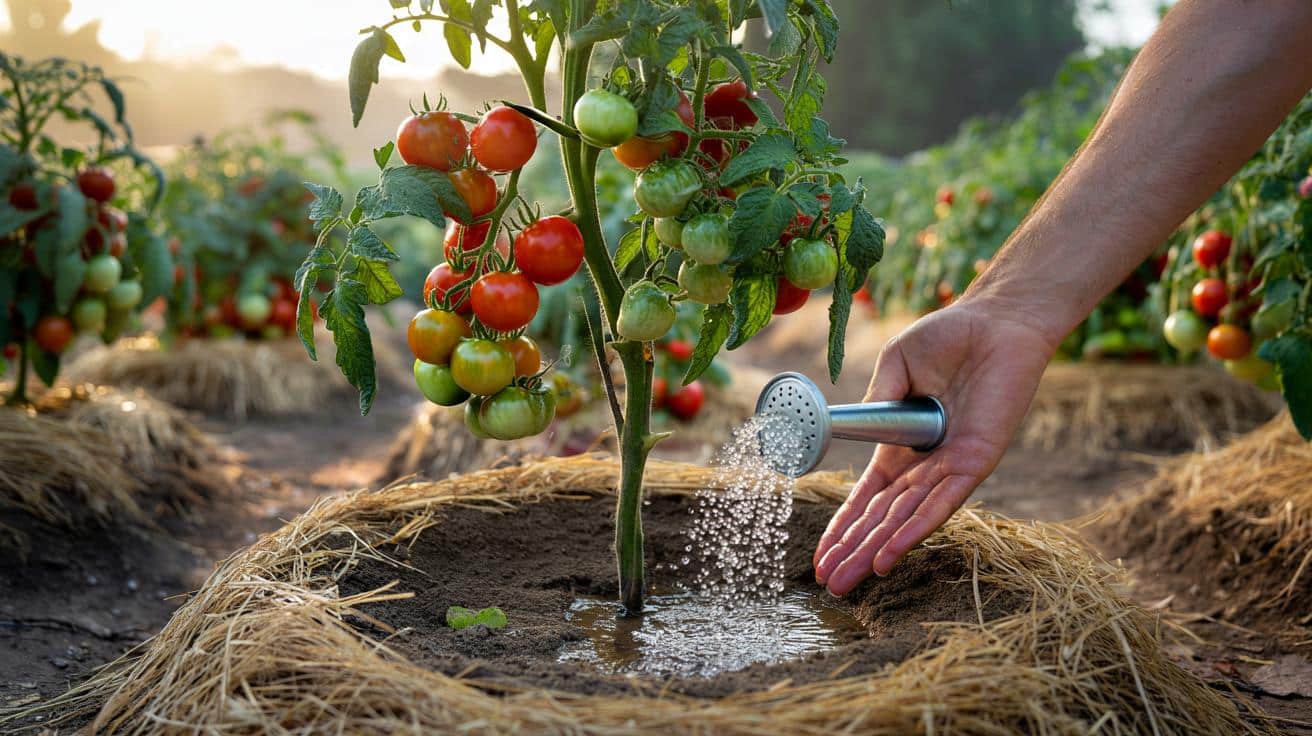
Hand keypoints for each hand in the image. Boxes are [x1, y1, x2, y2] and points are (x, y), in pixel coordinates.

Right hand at [813, 298, 1054, 595]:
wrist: (997, 319)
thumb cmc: (950, 335)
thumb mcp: (896, 366)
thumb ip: (877, 403)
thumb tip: (852, 431)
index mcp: (903, 444)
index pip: (870, 496)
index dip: (845, 525)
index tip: (821, 555)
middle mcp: (927, 463)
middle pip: (884, 517)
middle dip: (854, 551)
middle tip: (828, 585)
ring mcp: (951, 466)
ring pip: (907, 518)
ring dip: (877, 550)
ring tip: (848, 581)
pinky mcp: (976, 460)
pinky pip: (942, 501)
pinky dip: (915, 528)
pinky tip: (889, 555)